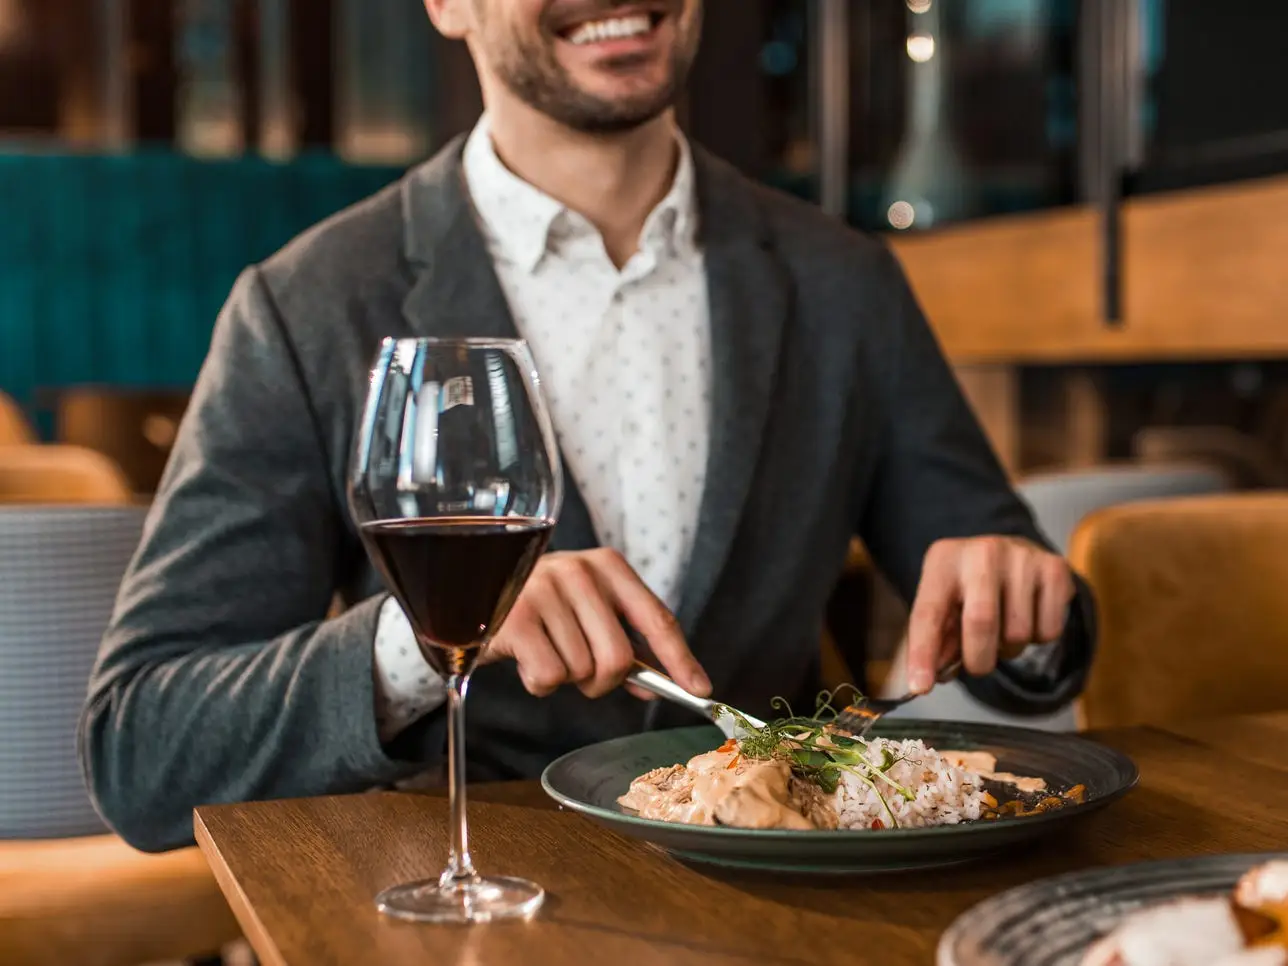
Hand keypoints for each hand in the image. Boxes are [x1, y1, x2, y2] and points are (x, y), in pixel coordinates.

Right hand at [481, 548, 711, 700]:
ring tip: (546, 651)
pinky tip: (526, 659)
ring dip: (566, 679)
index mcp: (608, 566)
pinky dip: (540, 683)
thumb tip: (657, 685)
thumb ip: (623, 644)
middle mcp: (580, 571)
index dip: (680, 660)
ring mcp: (546, 591)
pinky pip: (549, 677)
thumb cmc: (539, 608)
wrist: (470, 594)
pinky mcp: (516, 617)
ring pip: (581, 671)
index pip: (657, 619)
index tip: (701, 689)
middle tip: (582, 673)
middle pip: (618, 659)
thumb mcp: (586, 612)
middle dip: (602, 681)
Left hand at [906, 536, 1074, 693]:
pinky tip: (1029, 617)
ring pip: (1018, 633)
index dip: (923, 653)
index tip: (920, 687)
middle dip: (978, 659)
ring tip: (1003, 631)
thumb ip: (936, 642)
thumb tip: (932, 678)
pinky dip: (1038, 639)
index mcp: (943, 560)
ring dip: (1009, 649)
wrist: (1010, 553)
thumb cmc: (969, 587)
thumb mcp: (942, 604)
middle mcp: (982, 552)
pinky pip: (1049, 631)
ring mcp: (1022, 557)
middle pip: (981, 622)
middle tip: (977, 666)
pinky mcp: (1055, 568)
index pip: (928, 613)